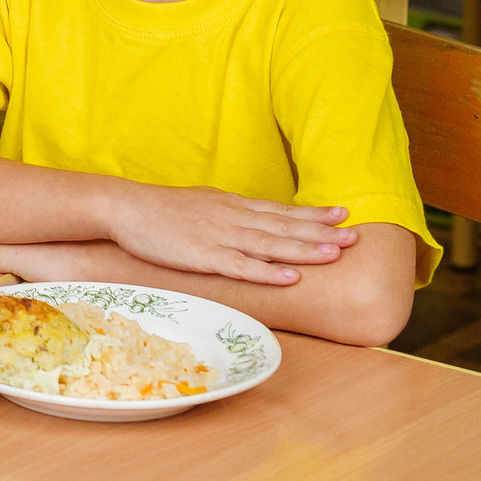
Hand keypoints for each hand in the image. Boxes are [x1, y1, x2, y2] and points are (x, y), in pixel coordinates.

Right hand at [110, 183, 355, 285]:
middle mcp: (233, 218)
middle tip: (354, 236)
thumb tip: (255, 220)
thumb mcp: (203, 204)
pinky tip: (290, 276)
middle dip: (320, 232)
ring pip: (270, 244)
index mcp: (232, 206)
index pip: (280, 210)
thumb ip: (230, 213)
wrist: (126, 207)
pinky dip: (268, 271)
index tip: (343, 214)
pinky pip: (241, 266)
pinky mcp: (204, 256)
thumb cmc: (162, 210)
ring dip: (304, 250)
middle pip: (284, 226)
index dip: (312, 214)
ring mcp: (220, 237)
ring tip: (334, 253)